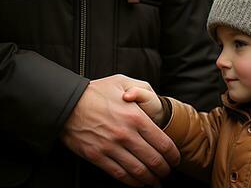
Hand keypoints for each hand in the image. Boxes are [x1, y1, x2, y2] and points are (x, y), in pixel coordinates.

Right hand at [61, 75, 179, 186]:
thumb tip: (153, 97)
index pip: (163, 143)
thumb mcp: (122, 81)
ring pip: (138, 171)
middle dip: (164, 170)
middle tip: (167, 173)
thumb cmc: (96, 91)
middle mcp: (126, 134)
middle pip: (154, 160)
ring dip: (151, 180)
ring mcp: (111, 147)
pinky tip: (138, 183)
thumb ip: (142, 88)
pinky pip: (119, 174)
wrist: (66, 102)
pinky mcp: (97, 156)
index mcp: (136, 117)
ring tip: (156, 182)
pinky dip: (132, 182)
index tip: (175, 160)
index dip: (173, 156)